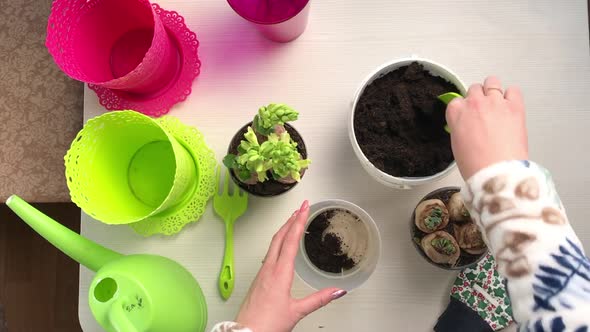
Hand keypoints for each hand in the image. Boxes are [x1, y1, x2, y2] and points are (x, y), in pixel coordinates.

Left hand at [236, 200, 346, 331]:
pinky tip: (281, 246)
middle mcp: (268, 269)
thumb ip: (319, 299)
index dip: (299, 221)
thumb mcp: (297, 311)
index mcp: (279, 273)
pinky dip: (278, 243)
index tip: (304, 208)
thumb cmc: (267, 325)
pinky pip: (269, 254)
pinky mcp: (258, 280)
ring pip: (273, 244)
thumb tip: (338, 291)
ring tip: (292, 221)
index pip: (291, 240)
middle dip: (291, 220)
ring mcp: (261, 274)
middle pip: (280, 237)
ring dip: (284, 230)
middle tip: (300, 207)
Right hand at [446, 76, 528, 179]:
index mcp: (456, 113)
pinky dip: (511, 96)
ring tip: (497, 104)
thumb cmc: (476, 164)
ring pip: (492, 82)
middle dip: (478, 98)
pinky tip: (510, 106)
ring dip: (493, 91)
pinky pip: (513, 90)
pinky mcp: (514, 106)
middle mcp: (474, 103)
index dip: (464, 109)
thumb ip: (460, 127)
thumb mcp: (457, 144)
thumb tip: (467, 124)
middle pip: (474, 89)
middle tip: (483, 111)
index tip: (468, 115)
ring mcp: (495, 102)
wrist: (496, 172)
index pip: (457, 101)